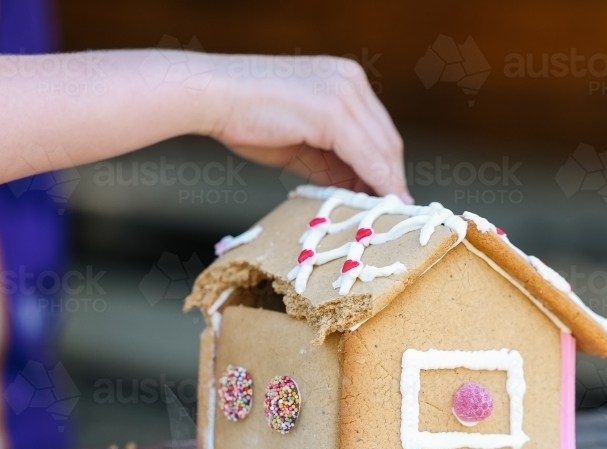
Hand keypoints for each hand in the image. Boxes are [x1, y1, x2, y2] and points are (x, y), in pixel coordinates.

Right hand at [208, 55, 410, 201]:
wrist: (211, 96)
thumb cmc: (245, 116)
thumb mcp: (300, 141)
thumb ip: (331, 160)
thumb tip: (356, 187)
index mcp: (345, 78)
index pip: (379, 129)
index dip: (387, 166)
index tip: (391, 195)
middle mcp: (351, 79)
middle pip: (386, 139)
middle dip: (391, 178)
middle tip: (395, 209)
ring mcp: (343, 92)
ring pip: (381, 149)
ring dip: (387, 185)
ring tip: (388, 213)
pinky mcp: (333, 111)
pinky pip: (365, 156)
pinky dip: (376, 183)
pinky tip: (379, 203)